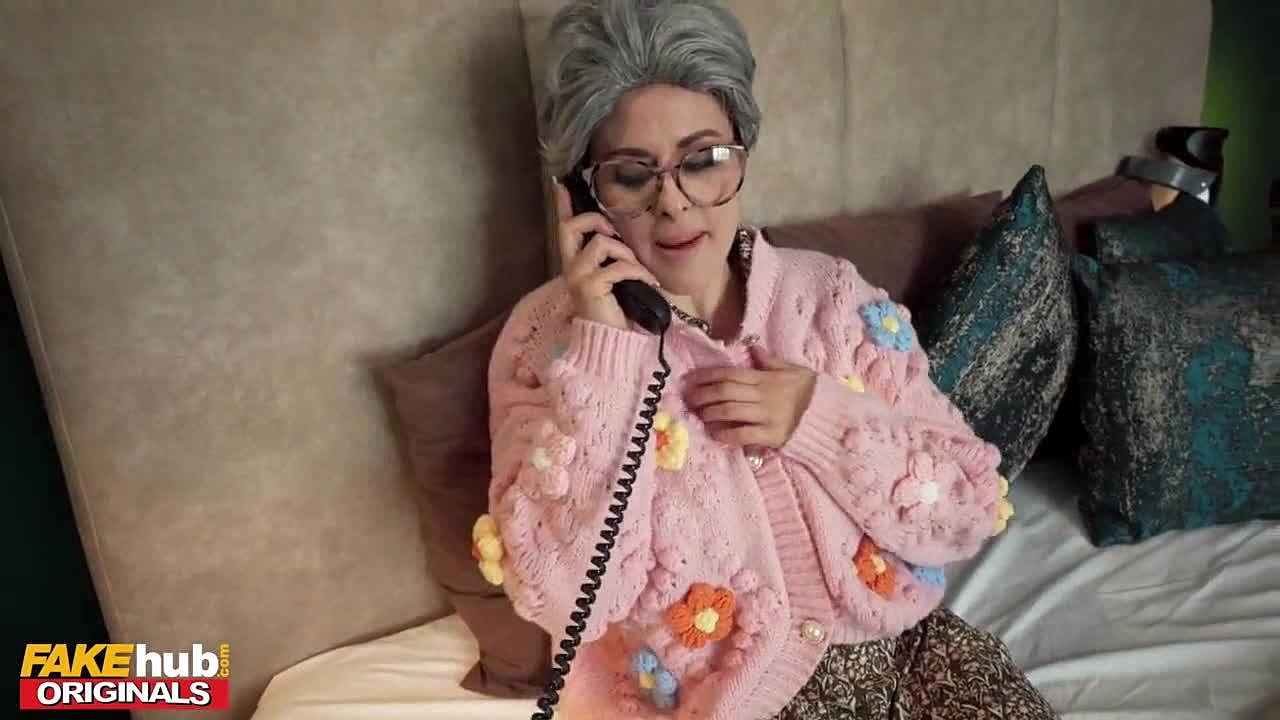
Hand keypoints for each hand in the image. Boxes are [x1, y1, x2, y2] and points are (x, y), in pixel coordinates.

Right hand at [554, 181, 658, 329]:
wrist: (611, 340)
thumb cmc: (614, 309)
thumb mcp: (612, 276)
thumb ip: (611, 256)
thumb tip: (620, 235)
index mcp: (575, 263)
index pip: (564, 229)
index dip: (562, 206)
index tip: (560, 184)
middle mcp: (570, 267)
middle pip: (571, 227)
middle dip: (594, 221)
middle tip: (613, 233)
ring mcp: (578, 277)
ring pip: (600, 243)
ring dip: (625, 252)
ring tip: (638, 270)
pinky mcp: (590, 287)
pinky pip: (617, 266)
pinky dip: (637, 271)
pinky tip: (648, 281)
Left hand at [685, 346, 816, 448]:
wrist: (831, 417)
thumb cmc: (812, 392)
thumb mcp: (794, 370)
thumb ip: (771, 361)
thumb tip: (753, 347)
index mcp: (766, 378)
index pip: (730, 374)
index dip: (708, 376)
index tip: (691, 379)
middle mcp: (763, 395)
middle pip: (725, 392)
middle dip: (703, 394)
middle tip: (689, 398)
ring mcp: (766, 416)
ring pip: (729, 411)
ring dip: (710, 413)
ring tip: (699, 414)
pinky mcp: (771, 435)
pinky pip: (742, 434)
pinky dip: (725, 435)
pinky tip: (715, 434)